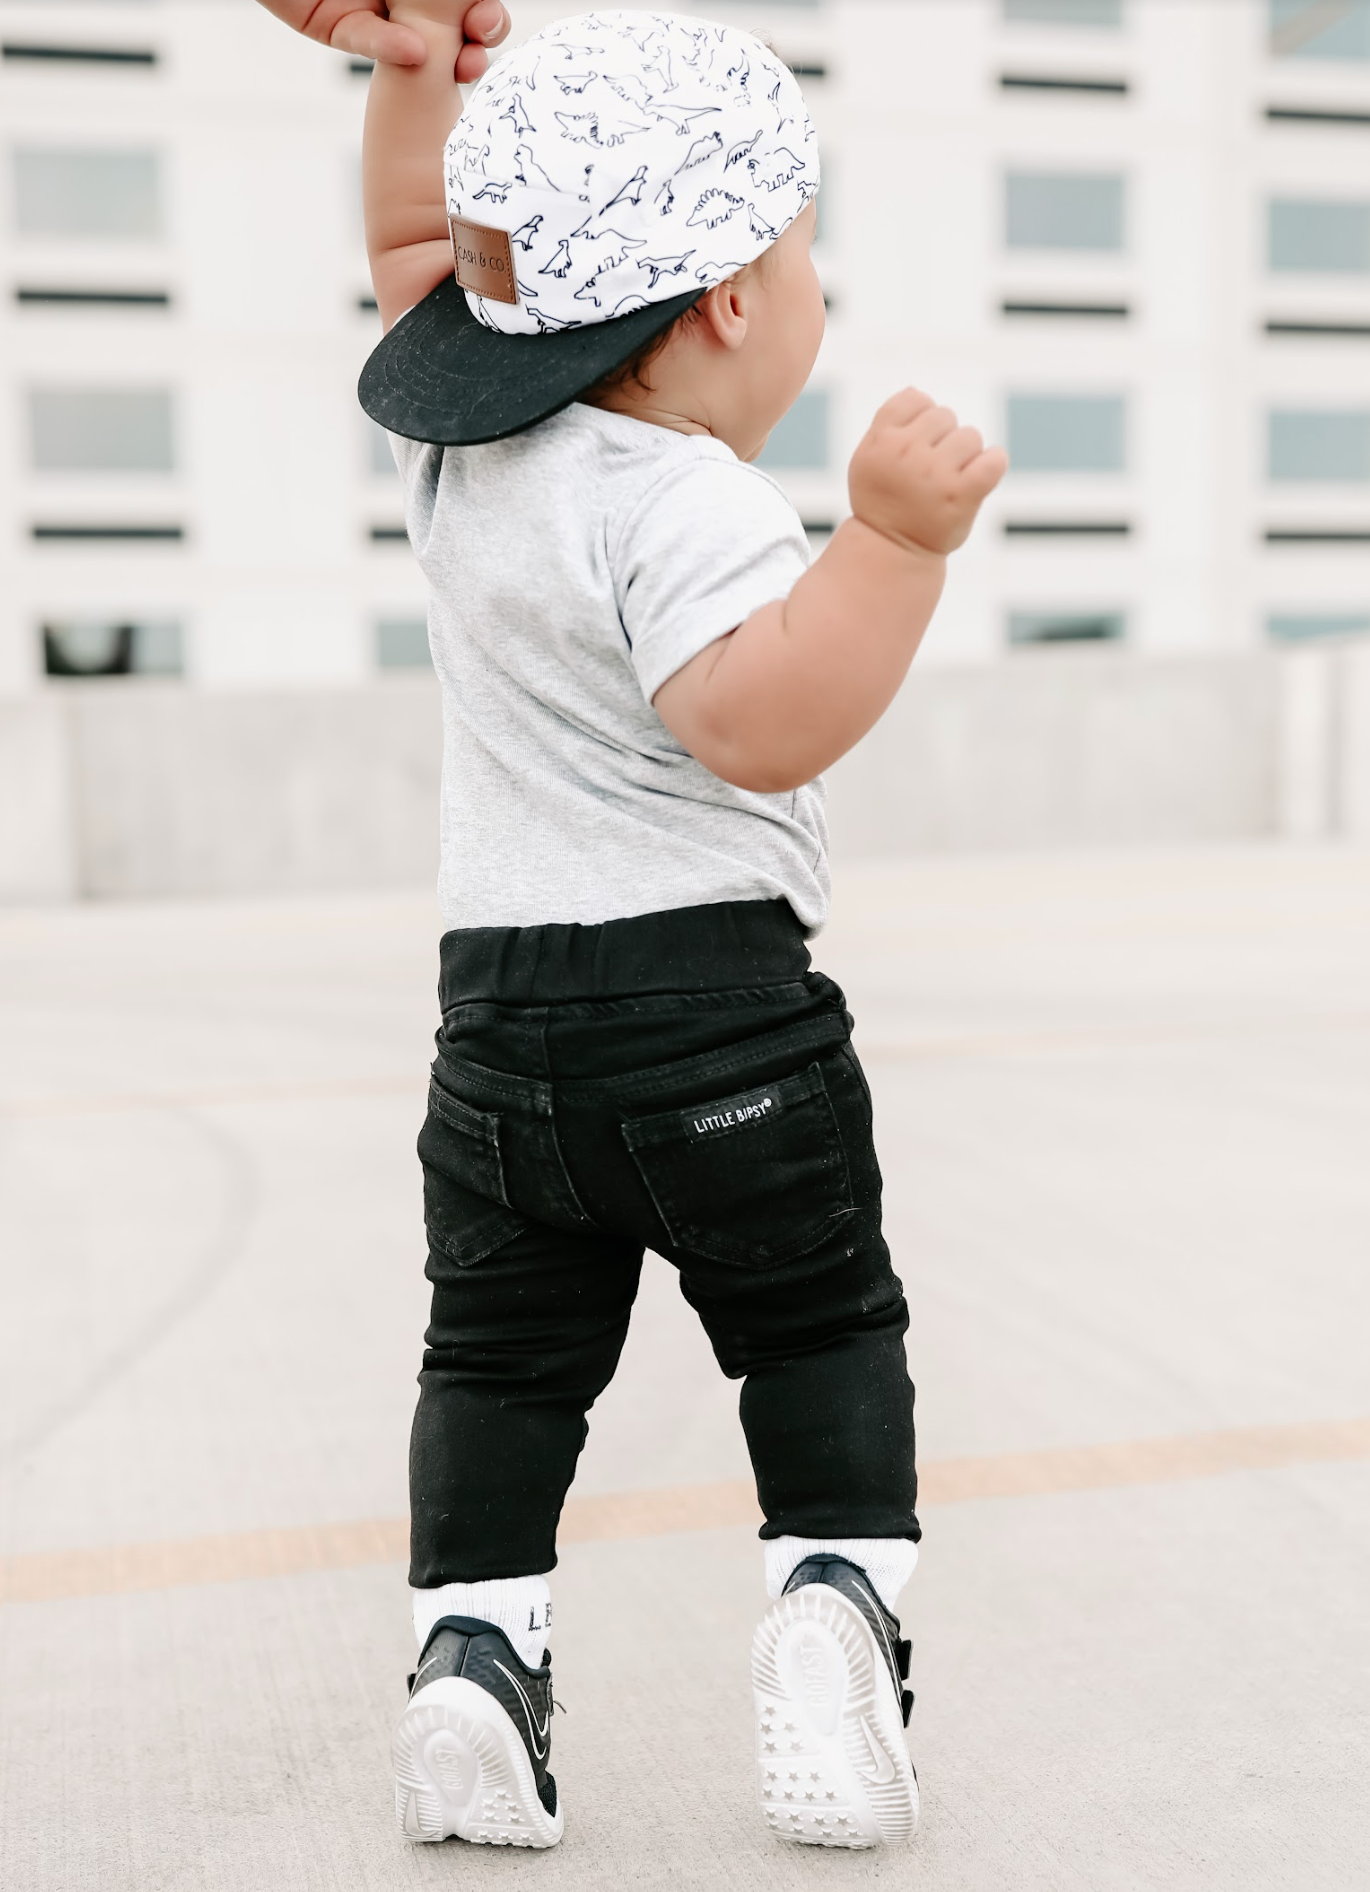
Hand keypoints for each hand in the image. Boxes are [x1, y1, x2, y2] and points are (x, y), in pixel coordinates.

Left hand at [254, 0, 508, 77]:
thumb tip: (457, 13)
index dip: (485, 7)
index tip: (492, 16)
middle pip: (454, 22)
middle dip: (480, 32)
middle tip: (485, 32)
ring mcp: (372, 11)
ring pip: (418, 45)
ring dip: (449, 57)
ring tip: (466, 61)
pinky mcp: (333, 26)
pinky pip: (364, 39)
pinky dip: (390, 46)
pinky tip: (414, 52)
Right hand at [848, 388, 1007, 558]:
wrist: (891, 550)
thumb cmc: (883, 500)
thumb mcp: (868, 458)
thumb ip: (887, 423)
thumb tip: (918, 390)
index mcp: (881, 441)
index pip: (916, 398)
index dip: (920, 417)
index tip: (914, 444)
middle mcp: (905, 453)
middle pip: (946, 416)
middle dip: (942, 438)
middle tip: (929, 470)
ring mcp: (934, 474)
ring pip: (970, 436)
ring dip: (966, 455)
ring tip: (948, 480)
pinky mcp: (961, 495)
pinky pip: (994, 460)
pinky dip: (994, 463)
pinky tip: (981, 476)